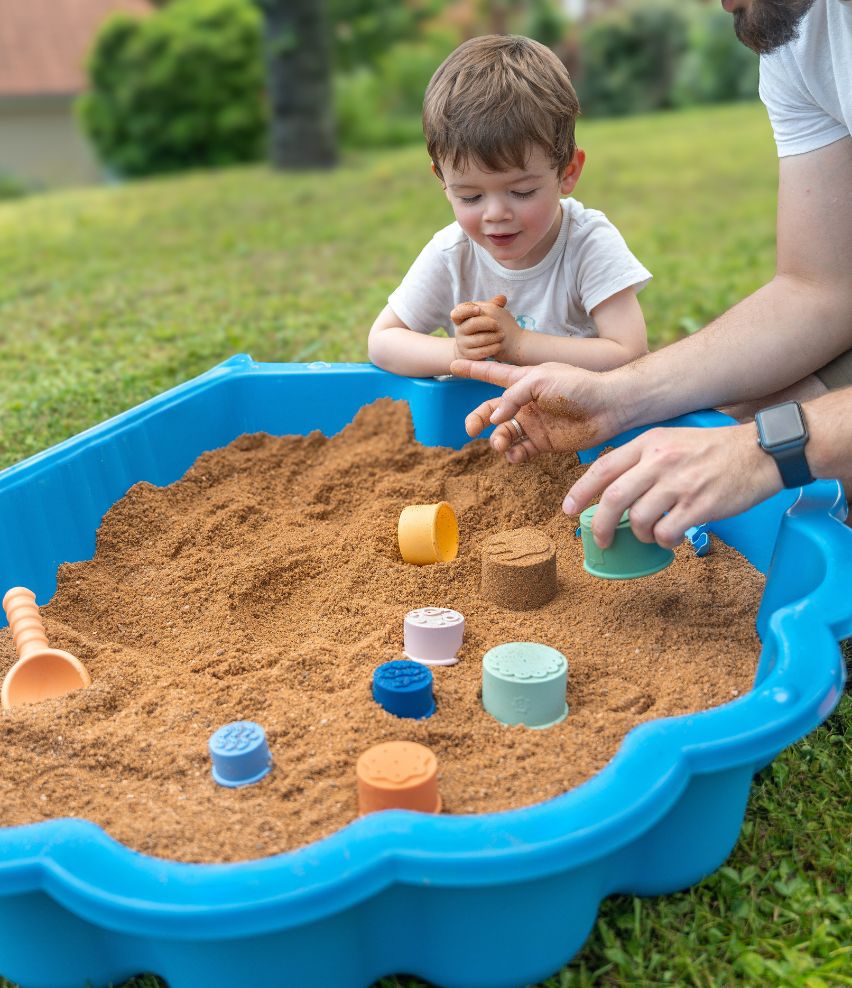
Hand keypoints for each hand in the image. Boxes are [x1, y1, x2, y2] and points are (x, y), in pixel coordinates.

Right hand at [449, 358, 626, 462]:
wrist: (608, 408)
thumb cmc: (578, 385)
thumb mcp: (541, 380)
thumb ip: (513, 396)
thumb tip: (494, 421)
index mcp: (524, 381)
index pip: (492, 373)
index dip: (473, 370)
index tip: (452, 364)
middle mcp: (525, 403)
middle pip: (491, 411)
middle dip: (477, 419)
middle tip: (471, 429)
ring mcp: (534, 423)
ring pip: (502, 434)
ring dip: (496, 440)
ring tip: (500, 444)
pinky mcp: (544, 443)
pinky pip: (519, 450)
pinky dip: (512, 455)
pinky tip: (514, 454)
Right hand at [451, 294, 523, 361]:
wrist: (476, 347)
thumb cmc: (483, 327)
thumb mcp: (486, 314)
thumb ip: (493, 305)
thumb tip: (502, 299)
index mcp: (461, 318)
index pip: (457, 313)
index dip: (467, 310)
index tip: (479, 309)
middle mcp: (459, 331)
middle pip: (471, 324)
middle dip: (487, 323)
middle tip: (498, 324)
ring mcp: (462, 344)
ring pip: (478, 339)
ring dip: (493, 337)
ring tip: (502, 335)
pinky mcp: (468, 356)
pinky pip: (481, 352)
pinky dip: (492, 348)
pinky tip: (499, 345)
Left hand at [563, 423, 782, 548]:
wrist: (759, 452)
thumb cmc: (713, 450)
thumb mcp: (671, 439)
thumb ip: (643, 459)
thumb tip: (613, 487)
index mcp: (649, 443)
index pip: (604, 467)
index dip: (580, 491)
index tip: (567, 508)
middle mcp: (660, 461)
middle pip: (614, 498)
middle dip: (599, 524)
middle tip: (599, 539)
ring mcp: (679, 483)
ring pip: (638, 519)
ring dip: (638, 534)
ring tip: (651, 533)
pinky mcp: (699, 505)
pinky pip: (666, 532)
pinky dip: (663, 541)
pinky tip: (671, 538)